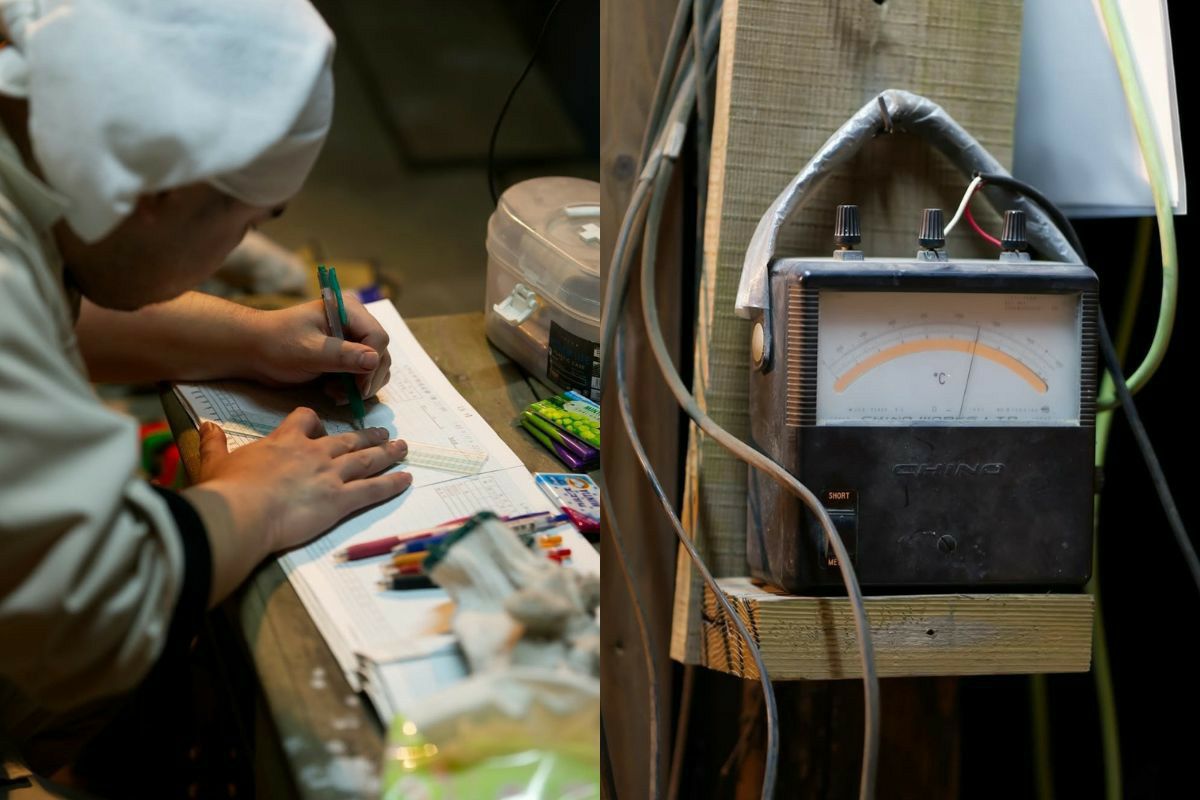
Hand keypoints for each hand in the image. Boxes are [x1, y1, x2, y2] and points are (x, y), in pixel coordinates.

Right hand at [194, 409, 410, 552]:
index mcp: (284, 442)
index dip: (314, 421)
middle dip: (367, 435)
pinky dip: (392, 483)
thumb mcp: (215, 462)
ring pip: (366, 458)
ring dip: (386, 452)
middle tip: (383, 433)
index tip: (319, 425)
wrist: (241, 512)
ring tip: (402, 447)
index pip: (306, 418)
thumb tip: (204, 426)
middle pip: (347, 438)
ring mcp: (330, 475)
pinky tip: (406, 479)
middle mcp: (313, 453)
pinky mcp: (340, 500)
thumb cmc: (227, 490)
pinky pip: (373, 489)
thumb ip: (213, 443)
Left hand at [247, 296, 391, 397]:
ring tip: (336, 394)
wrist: (254, 351)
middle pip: (381, 353)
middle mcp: (355, 322)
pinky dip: (353, 388)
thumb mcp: (308, 351)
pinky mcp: (346, 356)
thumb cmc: (276, 344)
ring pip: (376, 366)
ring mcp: (352, 340)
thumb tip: (374, 360)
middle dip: (367, 378)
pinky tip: (333, 392)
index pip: (378, 337)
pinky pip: (364, 374)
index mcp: (348, 310)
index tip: (358, 387)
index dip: (372, 364)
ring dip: (361, 385)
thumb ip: (342, 356)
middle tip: (347, 395)